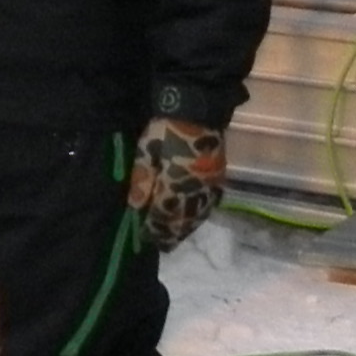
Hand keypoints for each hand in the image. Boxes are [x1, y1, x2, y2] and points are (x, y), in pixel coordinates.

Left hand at [130, 117, 224, 252]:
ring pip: (197, 217)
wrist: (197, 111)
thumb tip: (136, 207)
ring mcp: (210, 188)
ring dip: (185, 228)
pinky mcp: (218, 180)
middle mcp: (195, 193)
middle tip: (160, 244)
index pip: (163, 217)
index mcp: (175, 186)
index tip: (144, 237)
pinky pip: (208, 206)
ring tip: (174, 237)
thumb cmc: (165, 130)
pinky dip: (198, 216)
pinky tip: (192, 219)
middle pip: (182, 221)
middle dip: (170, 234)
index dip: (153, 230)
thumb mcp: (146, 152)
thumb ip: (142, 181)